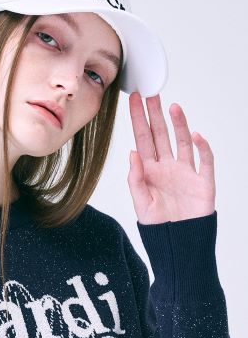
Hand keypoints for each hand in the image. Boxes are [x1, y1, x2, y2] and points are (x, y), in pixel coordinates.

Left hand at [127, 92, 215, 224]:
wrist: (178, 244)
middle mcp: (167, 167)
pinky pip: (205, 161)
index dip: (138, 119)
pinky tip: (197, 135)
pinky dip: (202, 147)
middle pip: (161, 135)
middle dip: (156, 114)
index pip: (142, 139)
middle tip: (151, 93)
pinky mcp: (203, 182)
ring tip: (172, 107)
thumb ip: (135, 179)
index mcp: (149, 171)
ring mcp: (186, 173)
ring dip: (179, 124)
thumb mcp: (140, 204)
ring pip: (183, 142)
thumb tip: (132, 153)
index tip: (133, 100)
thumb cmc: (157, 227)